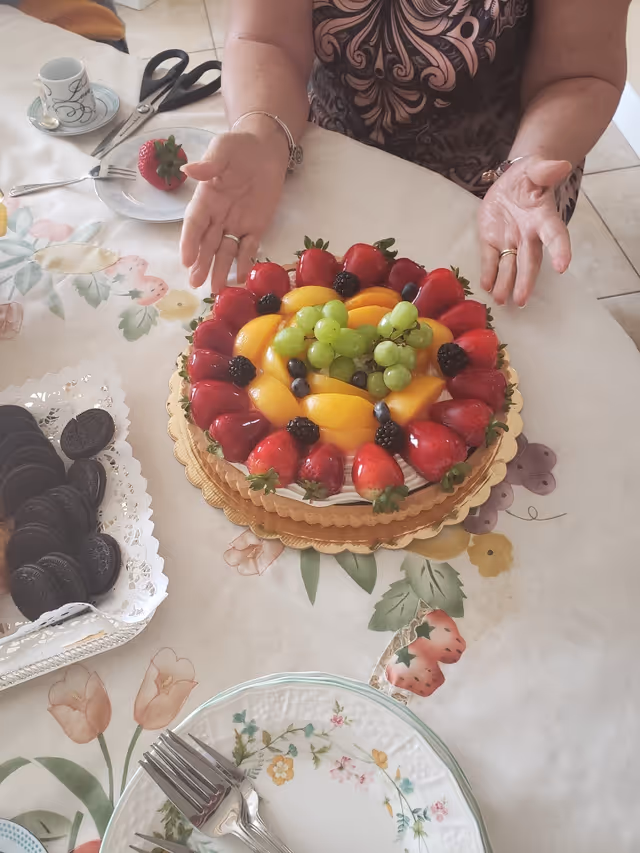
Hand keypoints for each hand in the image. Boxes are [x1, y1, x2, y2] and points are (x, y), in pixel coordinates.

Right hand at [180, 130, 287, 291]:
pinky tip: (240, 278)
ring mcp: (236, 224)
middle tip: (196, 283)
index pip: (194, 224)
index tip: (185, 260)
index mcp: (205, 199)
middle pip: (207, 243)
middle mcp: (217, 216)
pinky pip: (249, 248)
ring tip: (215, 289)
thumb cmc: (238, 147)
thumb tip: (190, 169)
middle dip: (201, 263)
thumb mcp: (222, 148)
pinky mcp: (255, 228)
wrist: (265, 149)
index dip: (189, 242)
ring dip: (219, 269)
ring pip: (225, 251)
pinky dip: (245, 263)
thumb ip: (210, 163)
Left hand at [478, 156, 572, 306]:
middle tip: (521, 299)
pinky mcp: (492, 242)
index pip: (555, 235)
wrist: (512, 181)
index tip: (562, 266)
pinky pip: (490, 260)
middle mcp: (529, 235)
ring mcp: (510, 241)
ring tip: (502, 301)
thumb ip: (546, 170)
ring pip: (509, 266)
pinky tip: (487, 287)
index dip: (560, 250)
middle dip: (525, 281)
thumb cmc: (530, 175)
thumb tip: (562, 165)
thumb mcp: (536, 168)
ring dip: (506, 284)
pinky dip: (489, 274)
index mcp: (543, 218)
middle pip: (529, 261)